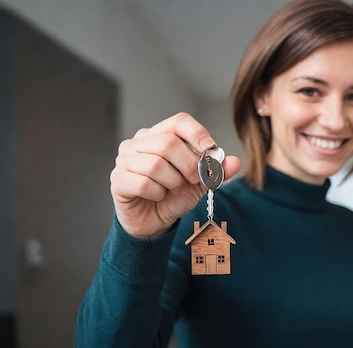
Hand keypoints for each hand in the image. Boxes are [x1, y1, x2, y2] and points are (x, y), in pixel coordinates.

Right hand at [110, 112, 241, 237]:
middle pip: (168, 143)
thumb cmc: (174, 195)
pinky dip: (157, 193)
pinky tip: (157, 196)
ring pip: (155, 164)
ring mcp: (125, 159)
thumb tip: (235, 162)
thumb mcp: (202, 182)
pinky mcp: (118, 179)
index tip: (210, 152)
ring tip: (172, 189)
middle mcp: (139, 142)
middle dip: (188, 165)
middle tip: (193, 180)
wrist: (155, 222)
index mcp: (160, 134)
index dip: (198, 134)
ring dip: (172, 182)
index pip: (179, 121)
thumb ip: (218, 171)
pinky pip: (142, 182)